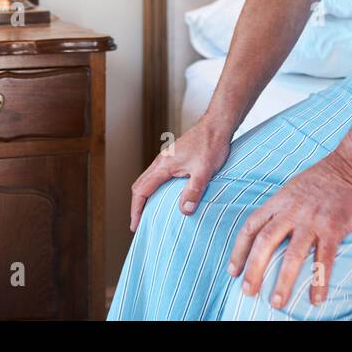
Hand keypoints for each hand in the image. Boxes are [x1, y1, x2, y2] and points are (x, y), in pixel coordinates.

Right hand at [129, 114, 233, 231]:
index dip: (136, 210)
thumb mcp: (204, 171)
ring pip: (148, 180)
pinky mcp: (174, 158)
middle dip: (137, 206)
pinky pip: (157, 177)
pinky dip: (154, 190)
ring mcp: (167, 159)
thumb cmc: (211, 145)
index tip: (135, 225)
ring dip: (145, 197)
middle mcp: (161, 162)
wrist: (217, 125)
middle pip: (140, 186)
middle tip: (139, 224)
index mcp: (163, 165)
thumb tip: (185, 211)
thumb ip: (194, 190)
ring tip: (149, 214)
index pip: (141, 191)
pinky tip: (165, 197)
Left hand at [226, 150, 351, 309]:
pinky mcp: (334, 228)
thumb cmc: (324, 178)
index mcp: (279, 201)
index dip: (239, 251)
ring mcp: (312, 219)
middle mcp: (291, 210)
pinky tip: (316, 298)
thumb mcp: (293, 189)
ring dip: (283, 281)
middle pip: (265, 242)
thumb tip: (267, 230)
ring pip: (292, 254)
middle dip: (254, 269)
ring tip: (277, 302)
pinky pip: (324, 259)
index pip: (251, 227)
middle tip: (248, 292)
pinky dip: (319, 281)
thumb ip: (280, 209)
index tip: (233, 271)